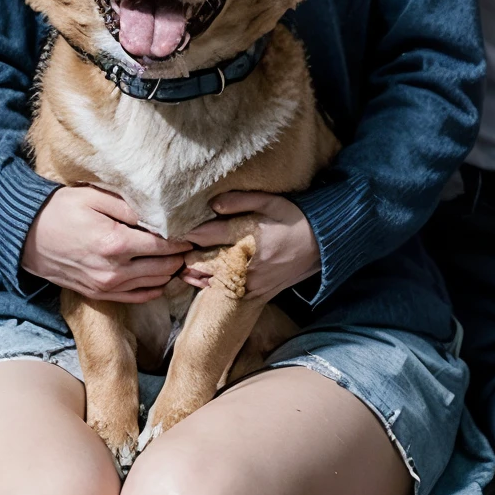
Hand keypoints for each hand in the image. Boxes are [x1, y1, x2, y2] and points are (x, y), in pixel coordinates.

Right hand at [21, 186, 191, 302]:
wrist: (26, 237)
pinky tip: (161, 273)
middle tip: (192, 240)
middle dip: (182, 254)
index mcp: (115, 243)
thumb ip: (130, 206)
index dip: (183, 237)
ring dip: (171, 270)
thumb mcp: (94, 197)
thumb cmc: (61, 210)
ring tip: (179, 254)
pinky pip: (138, 296)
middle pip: (165, 266)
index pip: (164, 244)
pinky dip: (154, 286)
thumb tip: (162, 213)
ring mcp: (106, 286)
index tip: (196, 228)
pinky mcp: (99, 294)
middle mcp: (113, 270)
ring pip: (155, 284)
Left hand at [182, 193, 319, 299]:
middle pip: (203, 261)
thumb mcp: (271, 202)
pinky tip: (198, 279)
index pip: (207, 235)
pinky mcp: (255, 293)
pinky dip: (208, 285)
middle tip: (175, 247)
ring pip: (210, 280)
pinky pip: (225, 293)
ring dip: (193, 271)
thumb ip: (240, 201)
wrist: (321, 247)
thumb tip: (212, 204)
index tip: (174, 230)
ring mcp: (250, 280)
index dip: (187, 233)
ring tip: (181, 264)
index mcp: (248, 235)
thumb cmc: (293, 219)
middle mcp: (247, 261)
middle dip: (187, 254)